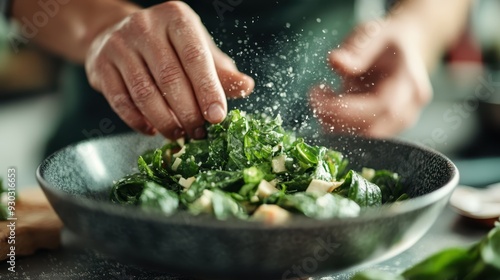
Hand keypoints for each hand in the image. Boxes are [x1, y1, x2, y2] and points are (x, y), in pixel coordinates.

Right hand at [85, 1, 253, 139]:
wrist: (118, 33)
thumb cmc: (169, 46)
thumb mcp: (198, 50)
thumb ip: (221, 71)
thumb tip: (246, 88)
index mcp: (176, 18)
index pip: (195, 58)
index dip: (208, 90)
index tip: (217, 117)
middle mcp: (145, 27)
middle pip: (170, 78)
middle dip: (187, 112)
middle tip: (199, 133)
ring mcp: (119, 44)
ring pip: (144, 93)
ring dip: (165, 121)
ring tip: (179, 135)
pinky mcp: (100, 64)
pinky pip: (121, 101)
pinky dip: (138, 122)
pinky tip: (153, 130)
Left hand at [309, 19, 431, 137]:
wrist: (405, 49)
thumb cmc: (386, 40)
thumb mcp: (371, 34)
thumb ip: (356, 50)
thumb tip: (335, 61)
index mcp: (409, 80)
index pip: (382, 106)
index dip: (346, 108)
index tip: (317, 94)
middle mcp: (409, 105)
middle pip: (373, 128)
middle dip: (336, 119)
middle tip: (314, 100)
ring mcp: (401, 120)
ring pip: (366, 136)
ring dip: (336, 124)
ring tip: (321, 99)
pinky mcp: (388, 127)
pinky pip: (363, 135)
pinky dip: (341, 125)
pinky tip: (330, 105)